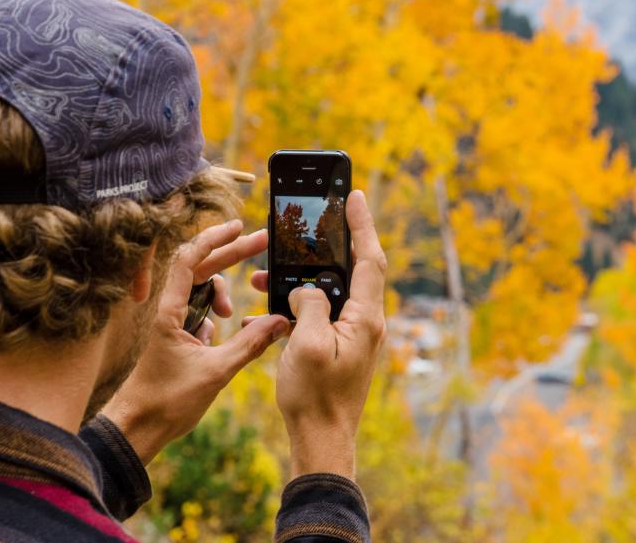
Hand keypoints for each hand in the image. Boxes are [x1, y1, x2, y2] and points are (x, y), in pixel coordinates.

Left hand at [101, 220, 290, 462]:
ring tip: (235, 314)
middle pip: (201, 268)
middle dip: (231, 253)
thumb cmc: (166, 401)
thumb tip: (279, 321)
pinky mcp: (176, 336)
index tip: (238, 227)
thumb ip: (249, 344)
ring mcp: (171, 322)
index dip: (214, 239)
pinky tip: (222, 334)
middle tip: (261, 241)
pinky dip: (215, 315)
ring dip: (222, 293)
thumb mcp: (215, 372)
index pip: (188, 260)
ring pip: (201, 291)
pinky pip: (200, 312)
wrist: (137, 428)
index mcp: (169, 311)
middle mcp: (167, 310)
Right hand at [251, 190, 386, 479]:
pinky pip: (323, 311)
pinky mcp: (342, 346)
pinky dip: (300, 301)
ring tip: (267, 271)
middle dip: (330, 243)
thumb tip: (307, 290)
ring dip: (303, 278)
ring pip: (333, 290)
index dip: (361, 224)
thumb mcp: (306, 345)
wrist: (322, 440)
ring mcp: (355, 335)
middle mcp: (367, 323)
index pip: (369, 259)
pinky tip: (272, 304)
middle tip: (314, 218)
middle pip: (354, 268)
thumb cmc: (315, 397)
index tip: (353, 195)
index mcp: (365, 318)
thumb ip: (309, 306)